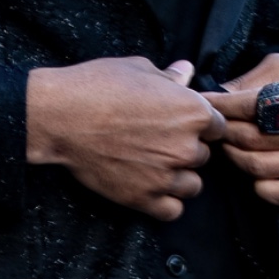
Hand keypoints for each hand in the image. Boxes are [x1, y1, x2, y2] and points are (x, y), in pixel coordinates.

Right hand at [27, 57, 225, 220]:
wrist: (62, 116)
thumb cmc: (99, 85)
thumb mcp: (139, 69)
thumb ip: (170, 76)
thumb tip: (186, 71)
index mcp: (193, 111)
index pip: (216, 124)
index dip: (199, 121)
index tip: (180, 120)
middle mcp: (186, 146)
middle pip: (203, 154)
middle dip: (186, 146)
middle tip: (158, 137)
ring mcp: (166, 176)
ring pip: (192, 185)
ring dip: (178, 175)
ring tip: (154, 162)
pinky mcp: (145, 199)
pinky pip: (173, 209)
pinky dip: (165, 200)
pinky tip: (149, 183)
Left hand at [204, 54, 278, 207]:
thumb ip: (252, 79)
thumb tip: (215, 95)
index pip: (256, 104)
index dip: (222, 104)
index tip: (201, 101)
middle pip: (254, 137)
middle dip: (224, 130)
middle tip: (209, 123)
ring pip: (260, 166)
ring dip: (232, 154)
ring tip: (224, 141)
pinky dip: (256, 184)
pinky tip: (249, 165)